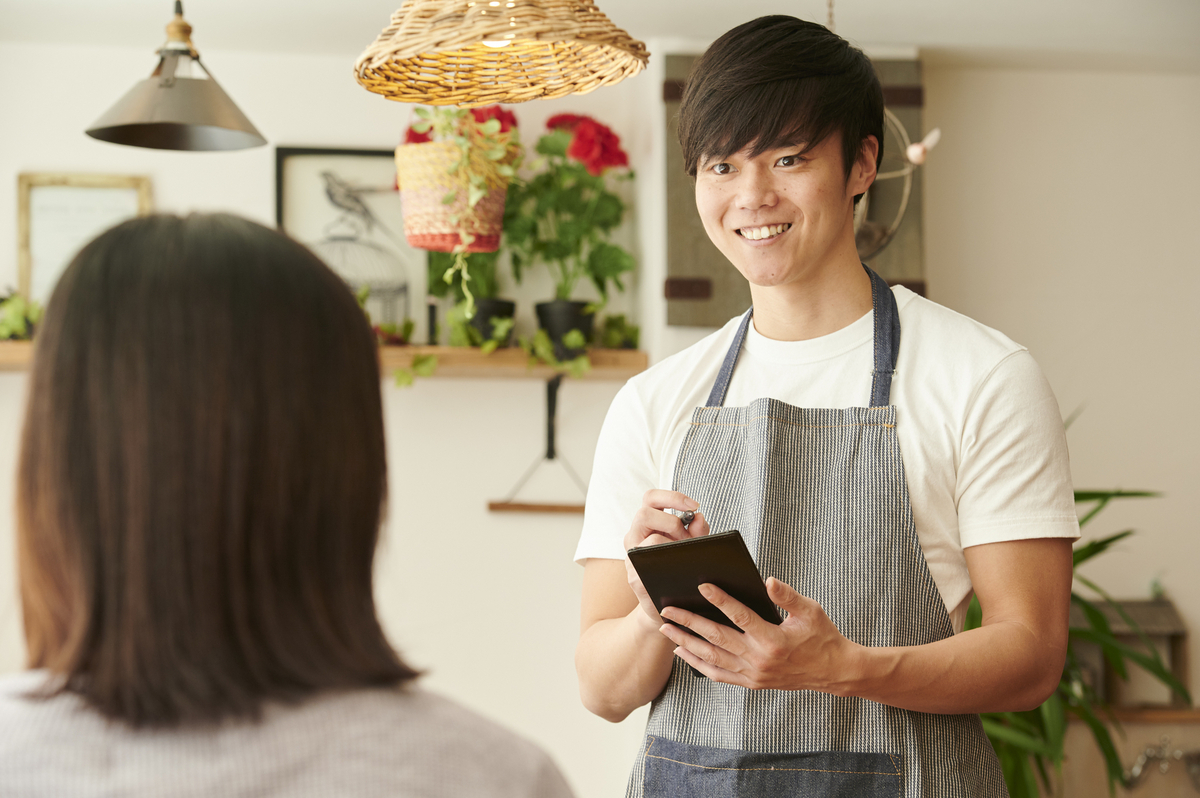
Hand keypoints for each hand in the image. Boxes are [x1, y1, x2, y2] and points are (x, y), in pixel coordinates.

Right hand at [623, 489, 709, 626]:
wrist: (663, 605)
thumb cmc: (677, 570)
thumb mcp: (689, 546)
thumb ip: (697, 531)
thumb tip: (699, 517)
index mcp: (646, 525)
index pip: (650, 498)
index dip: (672, 496)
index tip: (695, 505)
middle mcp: (634, 538)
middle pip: (644, 513)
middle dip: (671, 522)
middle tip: (686, 537)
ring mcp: (631, 558)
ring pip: (650, 540)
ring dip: (672, 544)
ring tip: (685, 556)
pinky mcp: (634, 579)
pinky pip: (650, 567)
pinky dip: (670, 566)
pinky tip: (682, 571)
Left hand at [658, 578, 858, 692]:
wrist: (834, 672)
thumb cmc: (822, 636)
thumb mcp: (811, 611)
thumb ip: (787, 596)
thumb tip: (767, 580)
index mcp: (773, 640)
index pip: (740, 616)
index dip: (720, 600)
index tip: (702, 585)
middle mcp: (759, 659)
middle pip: (716, 637)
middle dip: (689, 622)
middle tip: (667, 609)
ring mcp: (753, 674)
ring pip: (711, 657)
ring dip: (686, 642)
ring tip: (666, 629)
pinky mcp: (751, 682)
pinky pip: (718, 674)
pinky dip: (697, 664)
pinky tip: (683, 652)